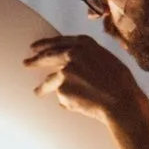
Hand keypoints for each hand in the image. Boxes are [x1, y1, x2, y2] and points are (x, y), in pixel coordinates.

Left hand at [26, 32, 144, 125]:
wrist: (122, 102)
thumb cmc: (121, 83)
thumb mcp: (106, 60)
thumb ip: (88, 58)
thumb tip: (73, 64)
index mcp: (84, 43)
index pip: (59, 42)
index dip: (46, 44)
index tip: (35, 47)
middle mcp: (72, 54)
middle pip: (47, 56)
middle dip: (35, 60)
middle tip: (26, 63)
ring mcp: (65, 71)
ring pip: (49, 81)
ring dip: (42, 88)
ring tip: (37, 92)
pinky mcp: (62, 89)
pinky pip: (61, 97)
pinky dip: (66, 102)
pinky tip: (76, 106)